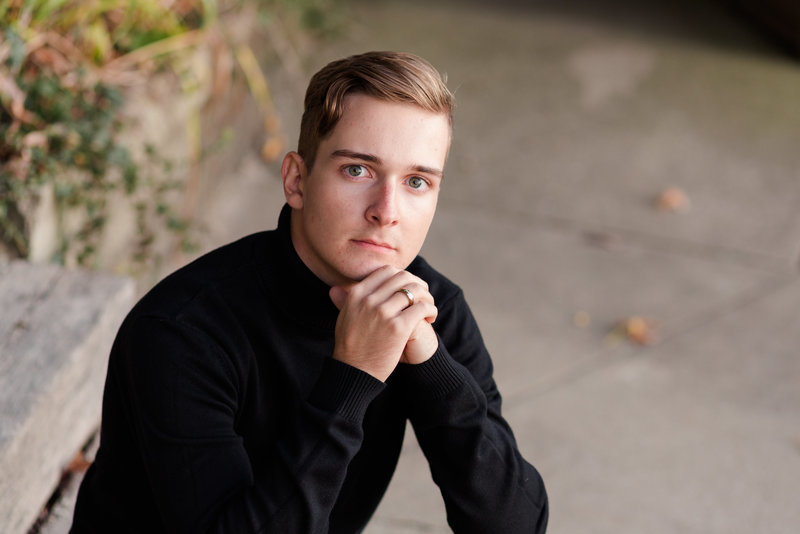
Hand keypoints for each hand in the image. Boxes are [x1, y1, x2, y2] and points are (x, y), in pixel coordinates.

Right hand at [329, 266, 437, 381]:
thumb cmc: (350, 346)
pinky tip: (429, 319)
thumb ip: (345, 300)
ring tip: (428, 309)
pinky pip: (422, 308)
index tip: (409, 287)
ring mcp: (383, 313)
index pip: (387, 271)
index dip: (403, 276)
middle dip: (418, 284)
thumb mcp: (343, 318)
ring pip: (415, 290)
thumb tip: (336, 288)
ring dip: (427, 298)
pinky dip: (431, 311)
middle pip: (403, 277)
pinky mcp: (398, 327)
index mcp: (357, 294)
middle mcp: (369, 300)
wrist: (354, 372)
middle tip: (423, 297)